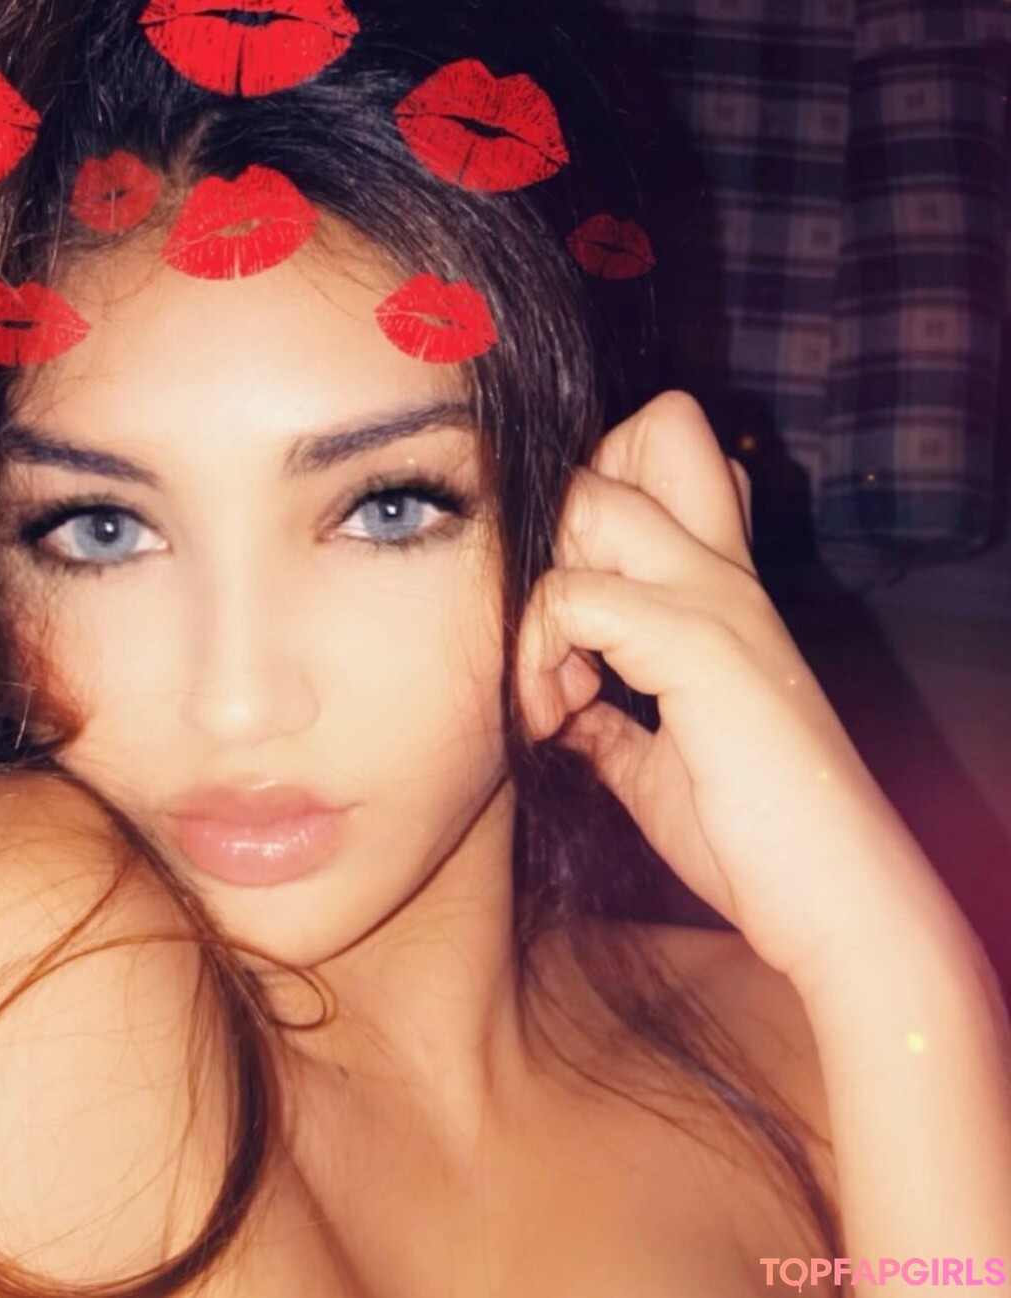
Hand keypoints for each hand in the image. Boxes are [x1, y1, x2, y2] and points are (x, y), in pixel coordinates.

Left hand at [516, 391, 960, 988]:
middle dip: (557, 524)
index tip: (560, 609)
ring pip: (590, 501)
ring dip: (537, 597)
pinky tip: (555, 718)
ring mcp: (716, 599)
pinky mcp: (700, 643)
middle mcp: (724, 574)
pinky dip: (537, 655)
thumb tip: (562, 710)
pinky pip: (574, 597)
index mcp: (721, 594)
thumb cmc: (751, 838)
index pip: (667, 457)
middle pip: (635, 439)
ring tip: (549, 694)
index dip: (594, 496)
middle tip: (550, 634)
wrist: (833, 900)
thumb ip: (611, 723)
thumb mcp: (657, 766)